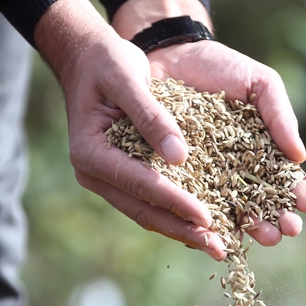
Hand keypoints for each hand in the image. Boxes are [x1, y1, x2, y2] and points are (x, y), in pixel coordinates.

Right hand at [34, 0, 227, 259]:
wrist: (86, 57)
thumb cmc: (106, 61)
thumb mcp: (128, 78)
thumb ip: (152, 117)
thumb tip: (180, 158)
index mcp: (90, 152)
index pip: (140, 183)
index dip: (176, 202)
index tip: (208, 216)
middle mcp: (93, 173)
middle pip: (142, 209)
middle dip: (182, 228)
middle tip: (219, 248)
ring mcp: (105, 178)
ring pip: (145, 212)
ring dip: (181, 229)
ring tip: (216, 245)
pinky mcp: (119, 175)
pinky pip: (148, 200)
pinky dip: (175, 213)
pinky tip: (203, 223)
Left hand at [113, 0, 305, 245]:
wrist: (171, 55)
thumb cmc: (221, 68)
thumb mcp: (259, 84)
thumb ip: (280, 116)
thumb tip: (300, 155)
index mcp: (260, 151)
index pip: (282, 179)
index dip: (296, 194)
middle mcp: (233, 171)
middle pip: (257, 204)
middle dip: (273, 220)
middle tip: (283, 231)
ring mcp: (203, 176)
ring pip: (225, 211)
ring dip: (244, 227)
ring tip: (258, 235)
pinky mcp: (172, 177)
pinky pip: (186, 203)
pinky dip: (200, 219)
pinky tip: (214, 231)